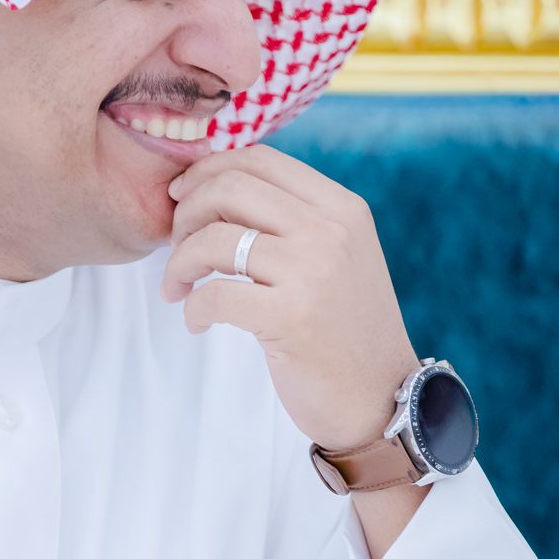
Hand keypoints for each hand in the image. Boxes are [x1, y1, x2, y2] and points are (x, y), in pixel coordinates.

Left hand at [160, 145, 417, 450]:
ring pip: (214, 239)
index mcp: (342, 208)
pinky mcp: (290, 318)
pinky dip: (192, 307)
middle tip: (175, 246)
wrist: (383, 400)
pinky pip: (214, 294)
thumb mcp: (338, 257)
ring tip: (177, 288)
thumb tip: (218, 190)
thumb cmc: (346, 331)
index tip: (182, 197)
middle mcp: (330, 231)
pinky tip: (197, 322)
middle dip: (185, 213)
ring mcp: (312, 272)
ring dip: (179, 263)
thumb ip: (295, 220)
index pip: (259, 159)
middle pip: (229, 188)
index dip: (207, 170)